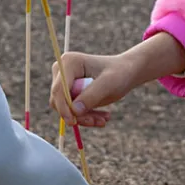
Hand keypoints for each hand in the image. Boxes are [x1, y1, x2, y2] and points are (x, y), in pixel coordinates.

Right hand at [50, 33, 184, 127]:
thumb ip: (91, 95)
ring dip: (83, 118)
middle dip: (77, 114)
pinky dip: (86, 117)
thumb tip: (74, 110)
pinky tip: (102, 117)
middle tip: (97, 121)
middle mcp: (62, 71)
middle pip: (59, 101)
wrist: (126, 72)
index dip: (63, 107)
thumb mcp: (109, 83)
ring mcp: (65, 83)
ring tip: (103, 119)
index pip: (58, 89)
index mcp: (69, 62)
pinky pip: (72, 111)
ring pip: (65, 109)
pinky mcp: (70, 93)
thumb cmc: (119, 73)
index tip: (74, 122)